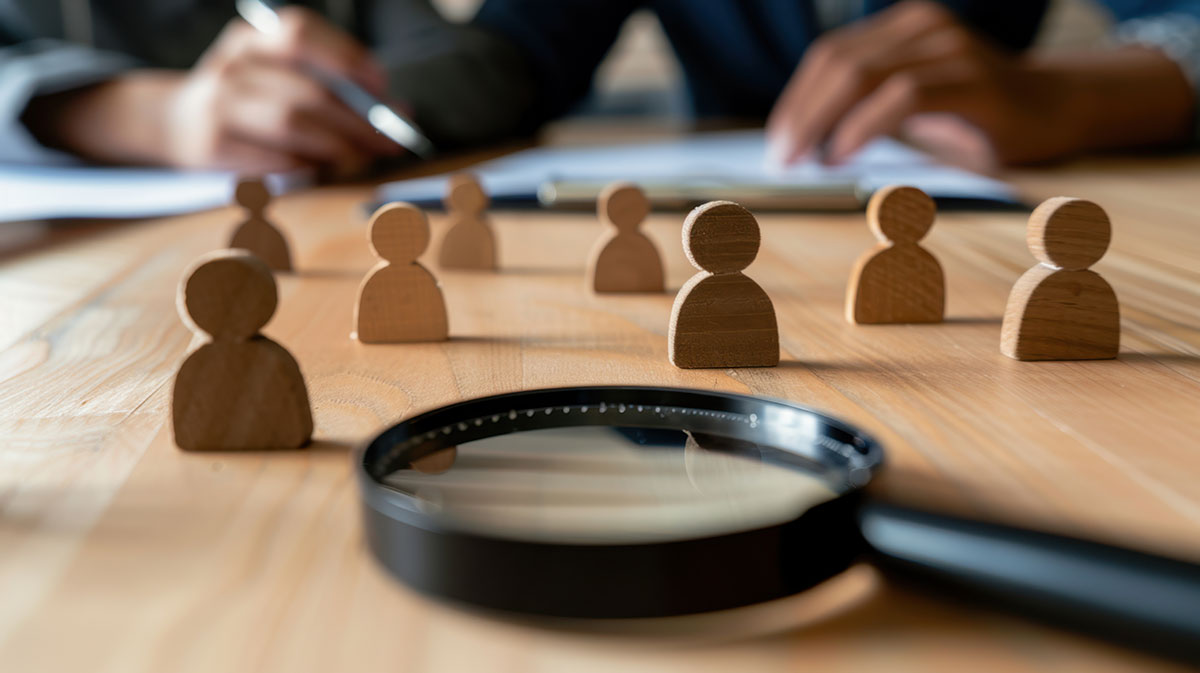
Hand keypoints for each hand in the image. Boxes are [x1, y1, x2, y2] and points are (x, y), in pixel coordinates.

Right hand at [25, 7, 403, 173]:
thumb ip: (329, 82)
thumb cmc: (245, 98)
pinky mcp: (213, 145)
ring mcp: (218, 104)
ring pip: (293, 124)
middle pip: (309, 90)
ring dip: (339, 145)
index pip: (302, 33)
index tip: (381, 86)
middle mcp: (233, 64)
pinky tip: (325, 167)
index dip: (348, 58)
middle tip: (390, 141)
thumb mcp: (275, 72)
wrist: (174, 121)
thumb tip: (396, 109)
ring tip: (363, 157)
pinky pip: (275, 157)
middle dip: (359, 120)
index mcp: (252, 37)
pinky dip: (309, 165)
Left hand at [765, 0, 1081, 166]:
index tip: (776, 142)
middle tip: (780, 157)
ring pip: (861, 74)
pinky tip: (841, 154)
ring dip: (821, 121)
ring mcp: (950, 47)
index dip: (796, 99)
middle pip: (838, 62)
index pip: (831, 56)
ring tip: (804, 160)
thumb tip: (803, 141)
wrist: (1059, 110)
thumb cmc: (977, 117)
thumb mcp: (913, 107)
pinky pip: (901, 96)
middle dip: (799, 113)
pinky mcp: (973, 79)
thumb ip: (867, 109)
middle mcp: (925, 25)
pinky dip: (861, 127)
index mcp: (904, 27)